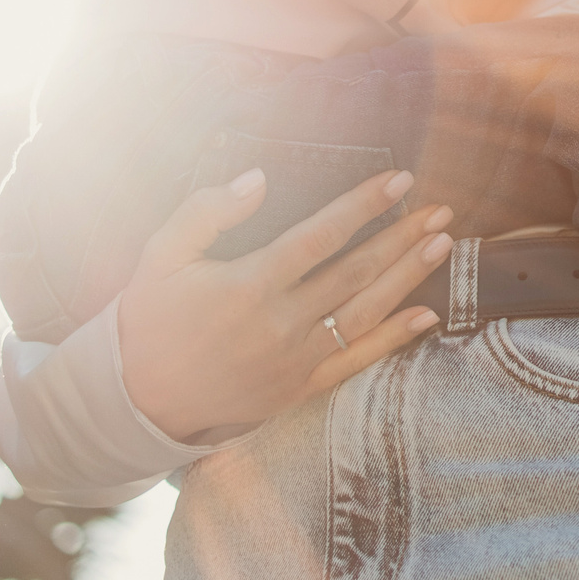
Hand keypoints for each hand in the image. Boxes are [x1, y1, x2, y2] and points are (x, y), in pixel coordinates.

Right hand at [117, 166, 454, 441]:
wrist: (135, 400)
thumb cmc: (149, 320)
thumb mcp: (161, 255)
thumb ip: (207, 211)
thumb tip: (257, 179)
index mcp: (249, 283)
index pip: (322, 235)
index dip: (364, 205)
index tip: (400, 181)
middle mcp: (280, 322)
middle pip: (357, 272)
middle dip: (403, 238)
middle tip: (441, 210)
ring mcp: (294, 359)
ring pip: (366, 313)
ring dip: (409, 277)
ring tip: (443, 245)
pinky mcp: (298, 389)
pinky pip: (356, 361)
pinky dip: (395, 339)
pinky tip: (428, 315)